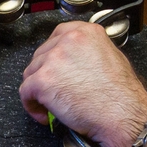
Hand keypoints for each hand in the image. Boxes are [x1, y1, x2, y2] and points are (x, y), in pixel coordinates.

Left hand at [18, 21, 146, 146]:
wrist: (121, 114)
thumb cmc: (120, 94)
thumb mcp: (110, 57)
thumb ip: (87, 51)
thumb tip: (73, 60)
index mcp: (86, 32)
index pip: (57, 36)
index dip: (52, 55)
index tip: (53, 67)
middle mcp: (68, 41)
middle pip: (41, 56)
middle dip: (45, 75)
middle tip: (54, 90)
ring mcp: (53, 59)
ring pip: (31, 73)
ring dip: (37, 90)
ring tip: (51, 105)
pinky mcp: (43, 80)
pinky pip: (25, 92)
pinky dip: (31, 105)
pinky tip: (44, 114)